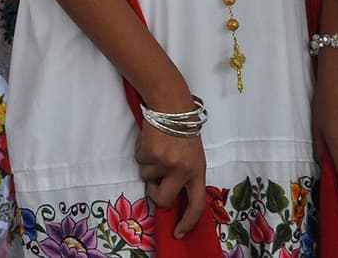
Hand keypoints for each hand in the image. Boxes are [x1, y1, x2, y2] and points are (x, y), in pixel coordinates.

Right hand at [135, 121, 206, 237]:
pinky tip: (151, 140)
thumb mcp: (192, 156)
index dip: (187, 222)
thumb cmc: (183, 132)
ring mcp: (165, 162)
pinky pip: (140, 161)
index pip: (196, 205)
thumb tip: (170, 194)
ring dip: (148, 165)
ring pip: (146, 177)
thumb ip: (185, 175)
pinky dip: (142, 153)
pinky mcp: (149, 153)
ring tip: (157, 148)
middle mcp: (182, 170)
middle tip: (153, 184)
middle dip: (154, 194)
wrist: (171, 106)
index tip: (179, 232)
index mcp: (198, 171)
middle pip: (164, 199)